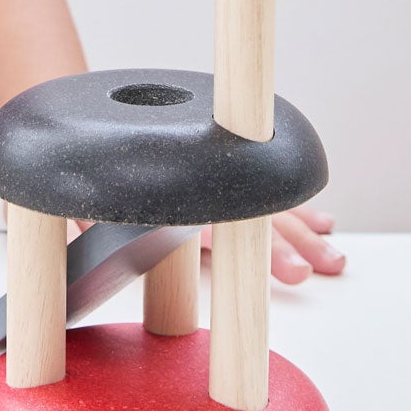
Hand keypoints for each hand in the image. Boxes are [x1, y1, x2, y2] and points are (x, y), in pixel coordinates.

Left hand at [64, 203, 346, 282]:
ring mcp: (213, 182)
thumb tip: (107, 280)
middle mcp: (198, 191)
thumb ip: (105, 245)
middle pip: (254, 216)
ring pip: (268, 206)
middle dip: (290, 243)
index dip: (261, 252)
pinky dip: (295, 209)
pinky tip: (321, 220)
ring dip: (303, 229)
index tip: (294, 271)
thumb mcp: (83, 218)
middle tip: (321, 266)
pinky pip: (265, 195)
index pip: (222, 228)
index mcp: (170, 204)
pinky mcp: (218, 180)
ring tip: (333, 252)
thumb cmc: (79, 185)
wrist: (78, 129)